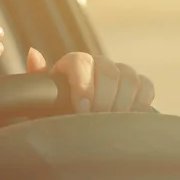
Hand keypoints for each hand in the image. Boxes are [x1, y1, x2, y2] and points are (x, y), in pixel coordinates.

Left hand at [26, 48, 154, 112]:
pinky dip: (140, 103)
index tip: (82, 110)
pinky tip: (127, 120)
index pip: (81, 62)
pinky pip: (146, 87)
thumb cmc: (55, 114)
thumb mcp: (41, 100)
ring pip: (129, 77)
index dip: (83, 85)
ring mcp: (119, 73)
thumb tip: (33, 52)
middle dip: (104, 98)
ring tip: (111, 124)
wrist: (75, 128)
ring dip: (122, 102)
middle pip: (108, 70)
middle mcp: (97, 63)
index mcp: (73, 63)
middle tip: (97, 122)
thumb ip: (38, 79)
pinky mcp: (138, 86)